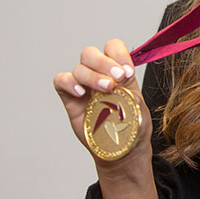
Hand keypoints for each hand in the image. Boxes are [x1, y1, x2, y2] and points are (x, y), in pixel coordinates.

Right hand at [53, 39, 152, 171]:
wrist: (122, 150)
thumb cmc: (133, 126)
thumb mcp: (138, 105)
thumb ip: (130, 88)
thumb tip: (124, 75)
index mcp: (118, 71)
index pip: (112, 48)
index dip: (118, 54)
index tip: (127, 71)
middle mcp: (98, 75)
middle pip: (91, 53)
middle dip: (104, 62)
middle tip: (117, 78)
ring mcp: (83, 86)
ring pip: (79, 68)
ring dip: (93, 75)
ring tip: (106, 89)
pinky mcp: (70, 99)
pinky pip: (61, 81)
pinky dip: (69, 83)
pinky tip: (82, 93)